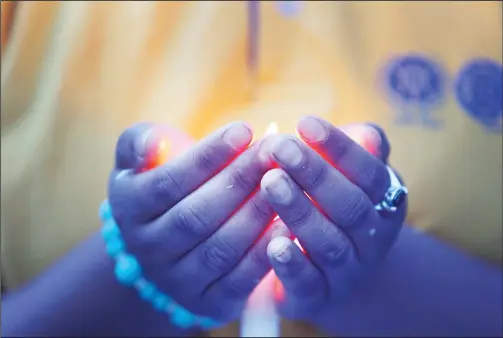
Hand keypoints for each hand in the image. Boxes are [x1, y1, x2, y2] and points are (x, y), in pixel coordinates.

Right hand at [107, 122, 287, 322]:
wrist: (163, 246)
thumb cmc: (160, 187)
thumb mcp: (138, 163)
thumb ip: (138, 144)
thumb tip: (151, 143)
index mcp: (129, 209)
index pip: (168, 182)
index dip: (208, 156)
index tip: (244, 130)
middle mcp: (148, 249)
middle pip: (196, 216)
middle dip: (239, 180)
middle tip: (274, 151)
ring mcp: (178, 280)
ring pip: (220, 248)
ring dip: (257, 213)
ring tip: (286, 180)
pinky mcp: (209, 301)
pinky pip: (240, 279)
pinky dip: (266, 251)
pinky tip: (289, 221)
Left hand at [259, 117, 405, 320]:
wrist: (334, 269)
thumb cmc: (335, 205)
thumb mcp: (350, 175)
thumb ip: (357, 150)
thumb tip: (365, 133)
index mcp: (384, 201)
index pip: (369, 172)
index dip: (339, 148)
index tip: (305, 122)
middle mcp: (372, 238)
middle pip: (349, 206)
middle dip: (315, 174)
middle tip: (279, 148)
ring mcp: (346, 270)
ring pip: (329, 243)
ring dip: (300, 212)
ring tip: (270, 183)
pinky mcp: (318, 295)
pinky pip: (309, 283)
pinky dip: (293, 265)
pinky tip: (273, 244)